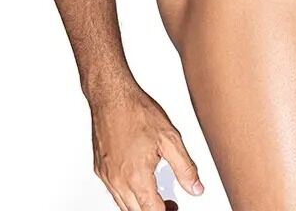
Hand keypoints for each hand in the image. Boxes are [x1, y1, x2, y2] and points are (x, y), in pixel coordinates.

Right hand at [90, 81, 204, 209]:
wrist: (112, 95)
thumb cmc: (137, 111)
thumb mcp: (170, 138)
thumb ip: (185, 167)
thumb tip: (196, 188)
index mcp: (137, 177)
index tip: (174, 208)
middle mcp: (118, 181)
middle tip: (169, 204)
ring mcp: (107, 176)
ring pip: (123, 205)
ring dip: (140, 205)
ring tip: (156, 196)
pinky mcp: (99, 169)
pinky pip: (113, 191)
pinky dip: (127, 194)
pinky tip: (138, 182)